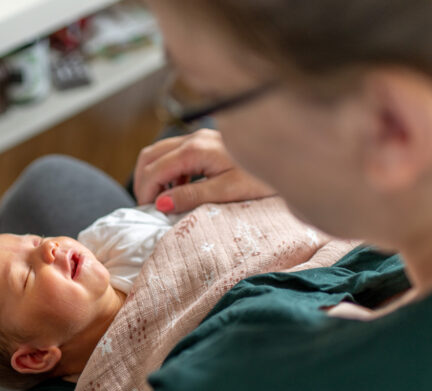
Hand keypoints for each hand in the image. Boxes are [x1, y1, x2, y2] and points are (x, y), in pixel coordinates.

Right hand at [133, 129, 275, 213]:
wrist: (288, 158)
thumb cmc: (262, 176)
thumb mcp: (226, 191)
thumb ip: (191, 196)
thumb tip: (161, 203)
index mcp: (195, 149)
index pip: (154, 168)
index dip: (145, 191)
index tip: (147, 212)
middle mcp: (194, 138)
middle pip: (150, 155)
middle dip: (143, 181)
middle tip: (148, 206)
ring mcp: (199, 137)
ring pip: (159, 152)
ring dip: (154, 175)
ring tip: (162, 200)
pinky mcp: (206, 142)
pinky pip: (175, 154)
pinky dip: (168, 171)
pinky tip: (179, 189)